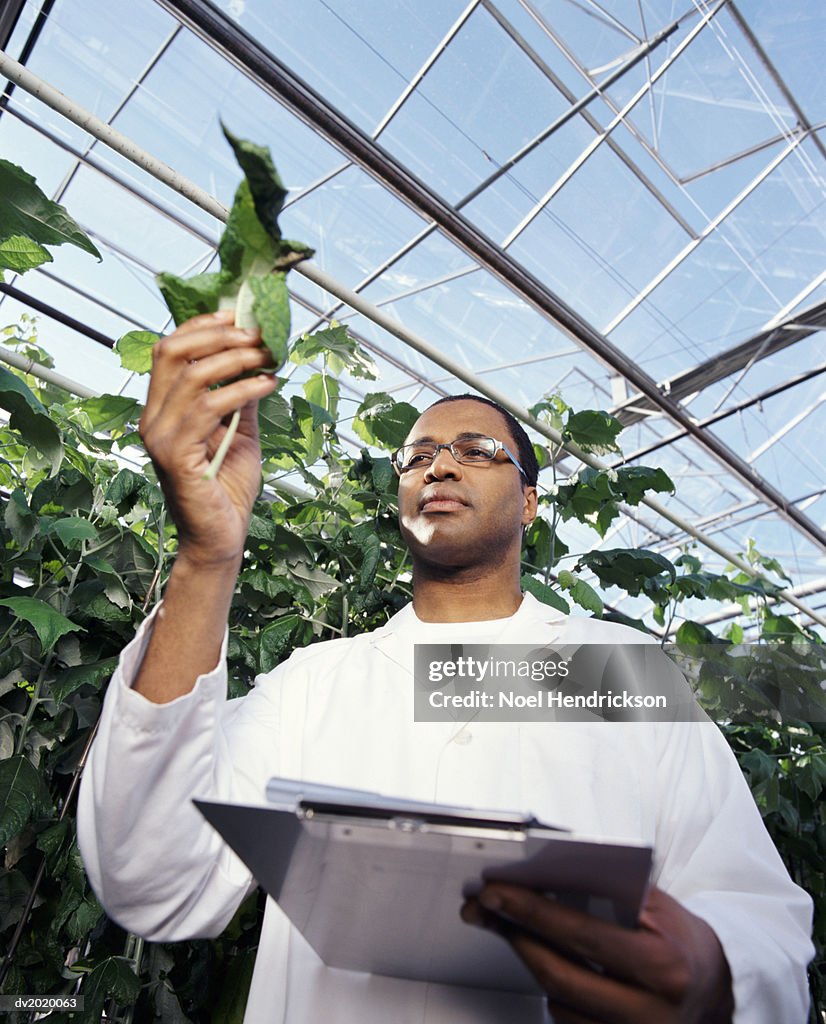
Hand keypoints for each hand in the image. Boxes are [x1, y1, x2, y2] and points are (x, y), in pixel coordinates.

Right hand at [139, 310, 276, 567]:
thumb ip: (240, 397)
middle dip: (218, 334)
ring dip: (237, 358)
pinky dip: (243, 390)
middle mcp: (153, 418)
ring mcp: (160, 437)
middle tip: (257, 333)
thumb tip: (257, 358)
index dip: (202, 326)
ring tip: (268, 357)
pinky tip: (267, 385)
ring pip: (193, 375)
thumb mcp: (239, 432)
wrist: (220, 538)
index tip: (238, 315)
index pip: (169, 349)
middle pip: (172, 351)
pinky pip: (209, 409)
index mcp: (162, 409)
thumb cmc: (226, 490)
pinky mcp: (176, 456)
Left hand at [461, 884, 732, 1022]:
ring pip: (559, 1004)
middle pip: (561, 976)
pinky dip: (554, 993)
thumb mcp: (657, 906)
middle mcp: (650, 1010)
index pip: (584, 935)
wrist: (716, 987)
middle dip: (517, 937)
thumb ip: (611, 891)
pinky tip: (549, 964)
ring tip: (516, 930)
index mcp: (662, 964)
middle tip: (487, 909)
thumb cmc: (681, 938)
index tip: (498, 893)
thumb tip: (547, 873)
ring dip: (531, 963)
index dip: (534, 912)